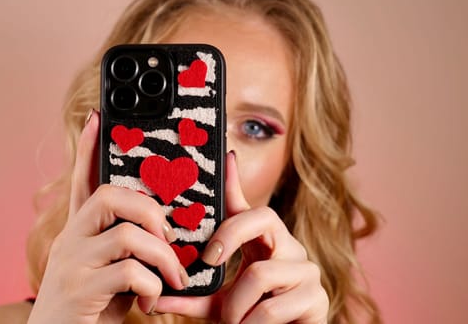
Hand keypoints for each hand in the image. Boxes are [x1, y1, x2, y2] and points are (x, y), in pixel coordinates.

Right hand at [27, 110, 188, 323]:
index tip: (97, 118)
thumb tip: (165, 236)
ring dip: (162, 258)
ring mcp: (72, 264)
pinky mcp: (80, 289)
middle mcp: (71, 241)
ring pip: (128, 235)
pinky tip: (150, 302)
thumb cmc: (91, 310)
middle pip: (109, 196)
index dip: (88, 149)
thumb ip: (129, 251)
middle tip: (169, 237)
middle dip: (150, 210)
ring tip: (172, 279)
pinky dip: (152, 286)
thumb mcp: (111, 274)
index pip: (82, 182)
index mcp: (78, 233)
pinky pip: (130, 272)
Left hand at [153, 152, 329, 322]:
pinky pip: (273, 307)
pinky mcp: (317, 299)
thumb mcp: (217, 303)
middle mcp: (289, 248)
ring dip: (236, 306)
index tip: (227, 159)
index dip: (237, 182)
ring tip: (232, 322)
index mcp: (265, 244)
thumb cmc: (249, 319)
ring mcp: (307, 271)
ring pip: (260, 273)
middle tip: (208, 261)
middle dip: (229, 235)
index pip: (251, 206)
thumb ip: (190, 295)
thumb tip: (151, 298)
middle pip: (263, 216)